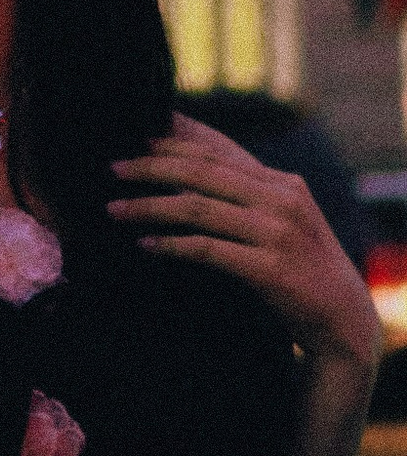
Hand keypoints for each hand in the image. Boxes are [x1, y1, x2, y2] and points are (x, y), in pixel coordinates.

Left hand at [111, 119, 380, 378]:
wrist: (344, 320)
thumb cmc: (302, 268)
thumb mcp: (283, 220)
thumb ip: (248, 195)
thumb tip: (190, 174)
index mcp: (282, 183)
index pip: (220, 150)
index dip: (175, 139)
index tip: (135, 135)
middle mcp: (281, 200)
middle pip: (202, 172)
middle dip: (150, 167)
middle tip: (111, 168)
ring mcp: (277, 233)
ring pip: (198, 208)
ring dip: (150, 207)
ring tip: (114, 209)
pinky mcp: (271, 269)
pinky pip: (209, 250)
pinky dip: (172, 245)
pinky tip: (145, 244)